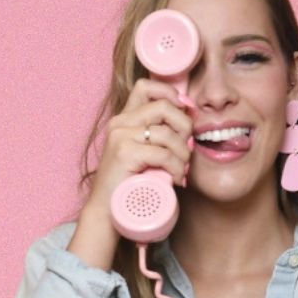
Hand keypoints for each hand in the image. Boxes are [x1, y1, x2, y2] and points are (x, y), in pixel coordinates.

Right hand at [89, 79, 191, 214]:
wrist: (106, 210)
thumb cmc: (130, 183)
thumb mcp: (144, 152)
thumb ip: (159, 135)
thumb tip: (191, 120)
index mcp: (124, 119)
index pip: (146, 86)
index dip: (170, 93)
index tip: (185, 112)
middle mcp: (120, 122)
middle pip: (164, 106)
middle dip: (184, 126)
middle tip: (187, 147)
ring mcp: (120, 136)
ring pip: (167, 133)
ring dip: (182, 153)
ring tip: (181, 169)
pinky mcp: (124, 153)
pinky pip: (163, 153)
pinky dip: (176, 167)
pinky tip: (175, 178)